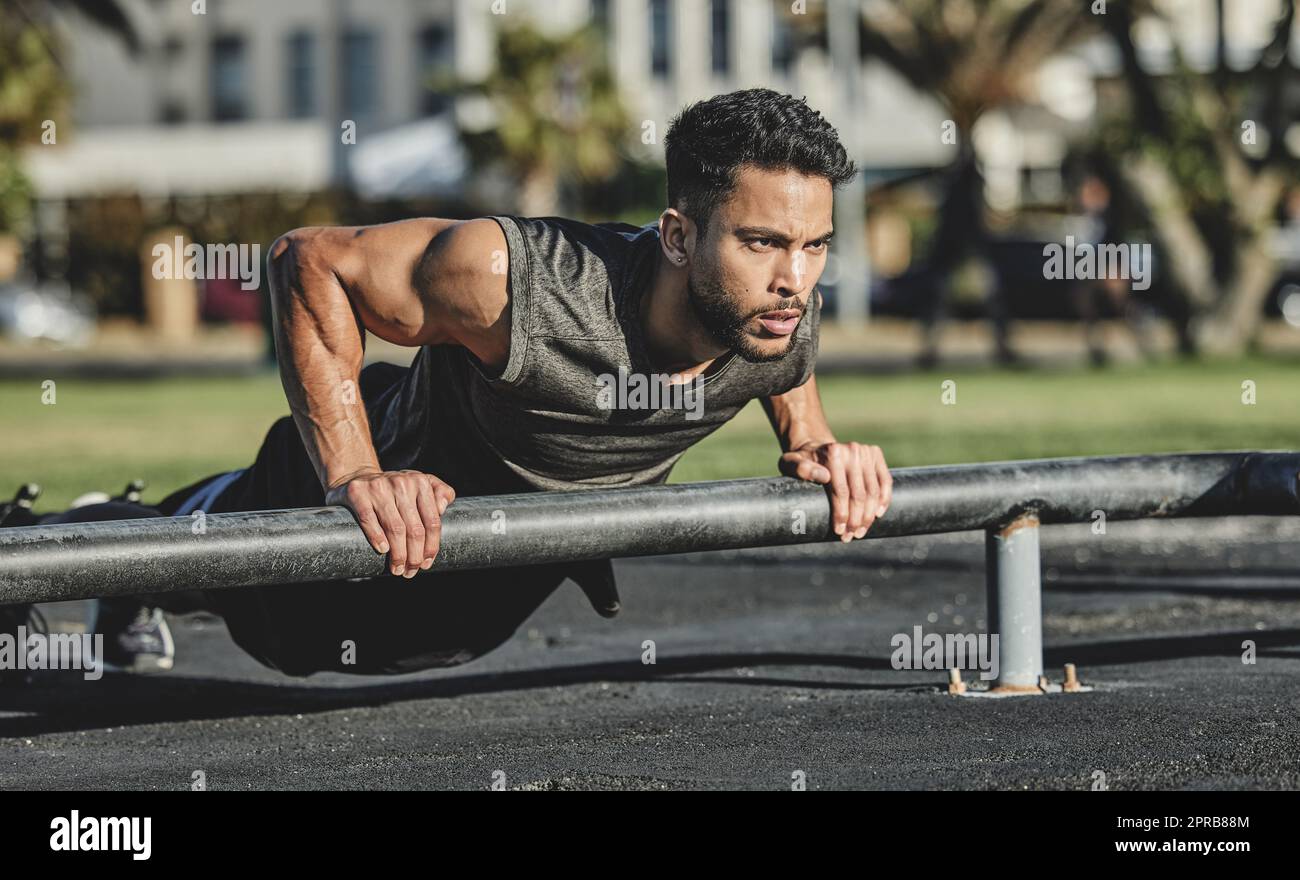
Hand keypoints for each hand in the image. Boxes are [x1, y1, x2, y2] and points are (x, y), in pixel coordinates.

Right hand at [326, 471, 456, 577]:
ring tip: (397, 569)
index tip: (426, 563)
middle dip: (414, 556)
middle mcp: (401, 482)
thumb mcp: (420, 484)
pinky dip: (377, 537)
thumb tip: (442, 509)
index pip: (432, 521)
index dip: (431, 546)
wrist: (358, 476)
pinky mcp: (357, 492)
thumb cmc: (395, 488)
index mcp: (420, 482)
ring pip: (395, 527)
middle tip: (410, 571)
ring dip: (398, 554)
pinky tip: (383, 550)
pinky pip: (369, 518)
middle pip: (414, 528)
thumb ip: (440, 492)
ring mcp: (378, 486)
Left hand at [779, 440, 891, 541]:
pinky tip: (878, 514)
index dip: (842, 514)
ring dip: (869, 515)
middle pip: (859, 494)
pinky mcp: (876, 454)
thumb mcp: (791, 463)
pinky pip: (885, 481)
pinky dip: (884, 499)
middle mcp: (852, 450)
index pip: (841, 491)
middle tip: (850, 536)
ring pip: (873, 491)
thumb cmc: (802, 462)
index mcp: (833, 453)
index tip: (840, 531)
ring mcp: (866, 451)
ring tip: (861, 531)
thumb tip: (824, 477)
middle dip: (856, 520)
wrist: (817, 448)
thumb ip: (800, 468)